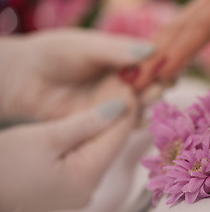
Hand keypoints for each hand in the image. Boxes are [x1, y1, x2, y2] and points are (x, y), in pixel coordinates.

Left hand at [0, 28, 153, 121]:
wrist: (23, 80)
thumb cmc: (54, 54)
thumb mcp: (87, 46)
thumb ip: (117, 50)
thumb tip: (153, 50)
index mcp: (123, 57)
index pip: (153, 61)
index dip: (164, 64)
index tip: (168, 68)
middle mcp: (123, 80)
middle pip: (152, 84)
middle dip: (159, 86)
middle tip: (155, 87)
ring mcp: (114, 101)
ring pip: (142, 105)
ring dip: (148, 105)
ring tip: (144, 100)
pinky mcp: (104, 120)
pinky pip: (125, 124)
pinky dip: (134, 123)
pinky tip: (134, 120)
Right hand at [0, 94, 136, 211]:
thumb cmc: (4, 164)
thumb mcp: (47, 137)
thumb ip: (87, 122)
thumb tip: (120, 106)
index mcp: (85, 177)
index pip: (117, 138)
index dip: (125, 110)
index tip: (130, 86)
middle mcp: (88, 188)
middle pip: (111, 145)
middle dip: (116, 116)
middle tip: (121, 88)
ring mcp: (78, 190)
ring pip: (100, 150)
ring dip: (104, 125)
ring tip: (110, 98)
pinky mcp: (68, 187)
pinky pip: (87, 158)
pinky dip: (90, 138)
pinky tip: (93, 119)